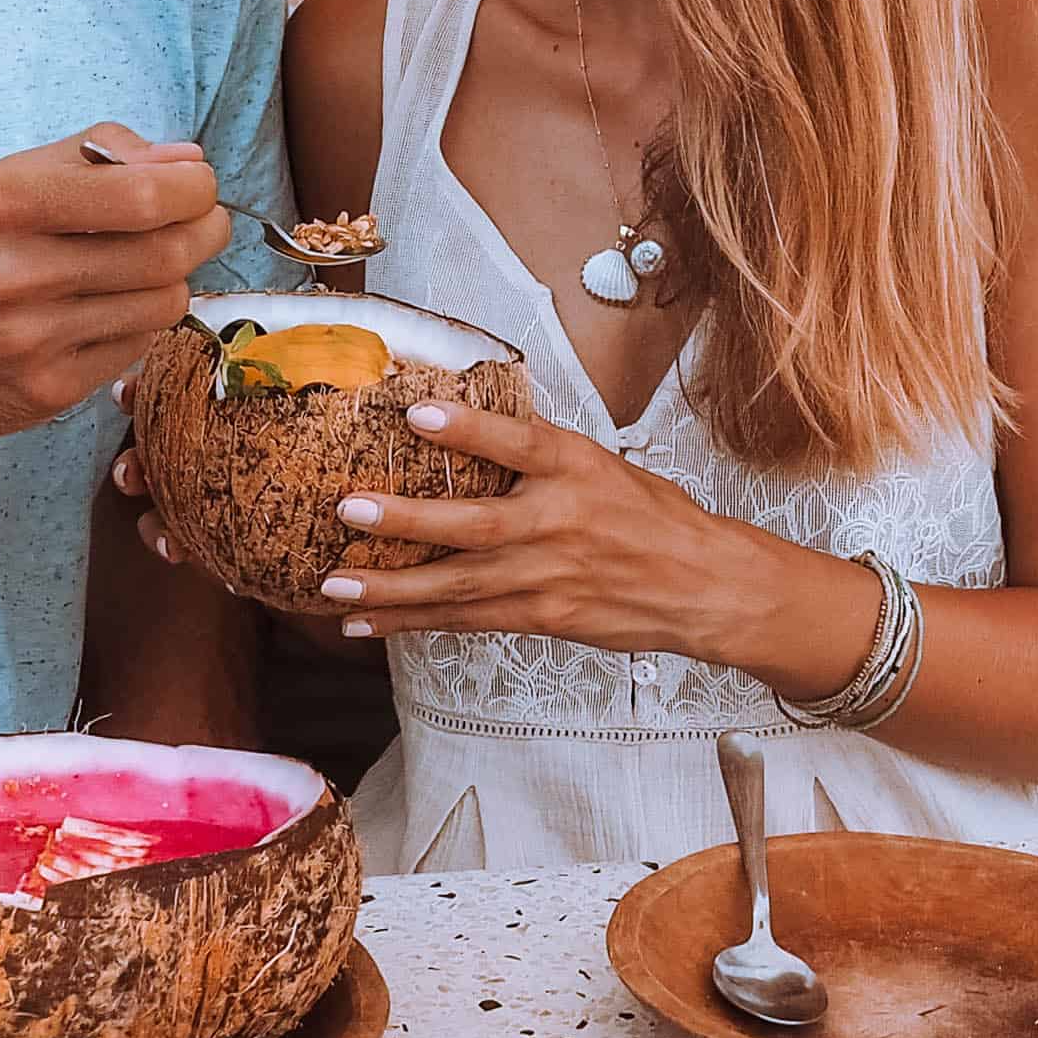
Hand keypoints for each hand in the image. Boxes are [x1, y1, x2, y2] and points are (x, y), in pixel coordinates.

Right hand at [0, 123, 228, 448]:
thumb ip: (94, 157)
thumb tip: (188, 160)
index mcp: (2, 204)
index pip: (145, 195)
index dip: (194, 188)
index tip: (196, 184)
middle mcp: (16, 273)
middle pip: (167, 252)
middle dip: (203, 230)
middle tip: (199, 222)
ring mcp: (33, 340)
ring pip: (163, 303)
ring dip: (171, 279)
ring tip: (142, 266)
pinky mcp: (47, 390)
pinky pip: (135, 348)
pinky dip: (137, 323)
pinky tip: (105, 309)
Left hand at [308, 399, 871, 682]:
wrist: (702, 586)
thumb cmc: (652, 518)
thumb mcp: (604, 465)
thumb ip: (539, 454)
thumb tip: (468, 425)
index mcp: (577, 468)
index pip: (520, 441)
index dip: (469, 427)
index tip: (416, 412)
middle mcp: (559, 521)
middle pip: (473, 524)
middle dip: (406, 521)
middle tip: (348, 511)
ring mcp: (548, 575)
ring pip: (458, 585)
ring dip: (392, 588)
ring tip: (335, 587)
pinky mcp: (542, 616)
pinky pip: (467, 621)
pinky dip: (415, 623)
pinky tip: (368, 625)